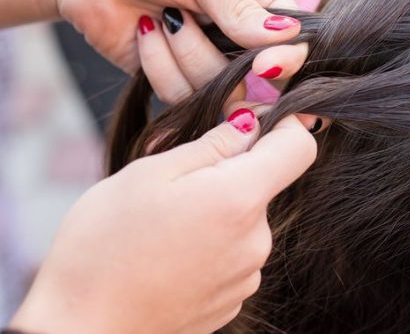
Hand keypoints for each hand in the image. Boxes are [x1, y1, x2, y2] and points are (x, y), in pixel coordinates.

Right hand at [10, 110, 316, 333]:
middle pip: (264, 185)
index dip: (283, 125)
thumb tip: (248, 124)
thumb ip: (210, 145)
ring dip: (218, 211)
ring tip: (165, 225)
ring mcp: (247, 274)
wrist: (82, 328)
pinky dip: (212, 245)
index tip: (252, 123)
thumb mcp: (149, 173)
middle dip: (229, 173)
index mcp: (239, 198)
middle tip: (176, 183)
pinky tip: (170, 255)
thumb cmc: (104, 245)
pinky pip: (235, 254)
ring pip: (246, 220)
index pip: (299, 147)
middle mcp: (256, 240)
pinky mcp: (233, 299)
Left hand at [56, 0, 306, 99]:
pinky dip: (158, 66)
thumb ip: (243, 7)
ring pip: (218, 92)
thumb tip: (287, 39)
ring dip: (183, 55)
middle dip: (219, 57)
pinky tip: (145, 31)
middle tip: (183, 18)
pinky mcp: (176, 81)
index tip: (263, 64)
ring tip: (162, 16)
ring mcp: (209, 62)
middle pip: (257, 78)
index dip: (285, 61)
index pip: (294, 43)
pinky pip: (180, 97)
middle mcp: (241, 37)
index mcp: (262, 1)